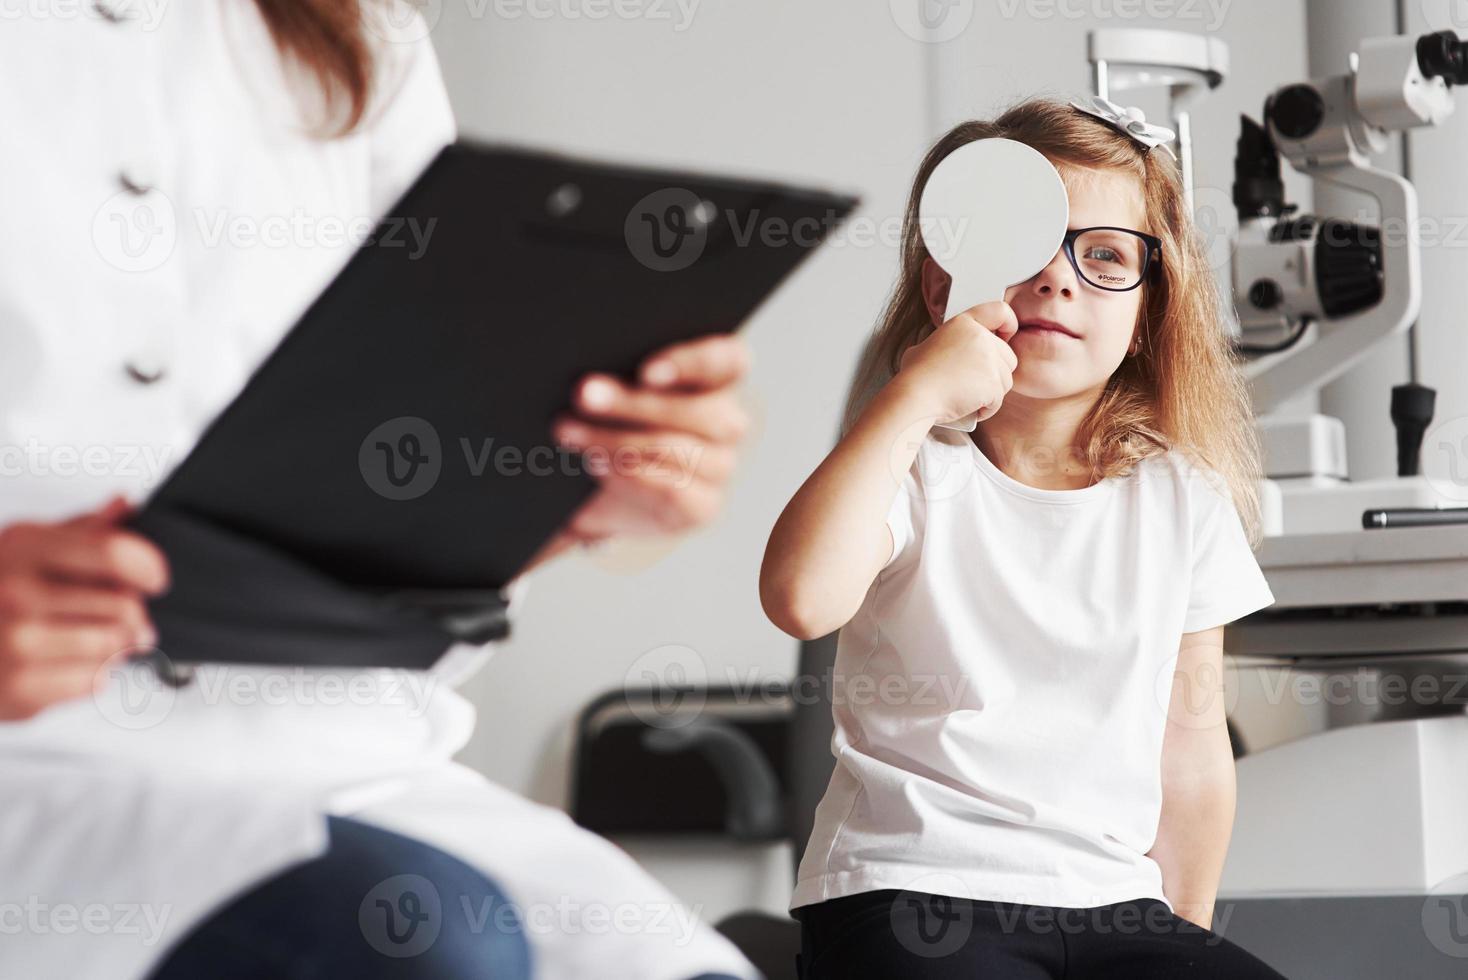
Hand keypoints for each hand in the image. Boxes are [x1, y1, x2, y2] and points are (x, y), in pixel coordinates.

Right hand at [0, 496, 168, 720]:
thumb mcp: (23, 546)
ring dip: (118, 646)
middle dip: (134, 614)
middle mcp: (16, 592)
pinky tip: (66, 661)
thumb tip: (125, 505)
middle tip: (126, 618)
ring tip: (97, 639)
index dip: (149, 568)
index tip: (155, 578)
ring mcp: (17, 642)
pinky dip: (93, 675)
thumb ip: (80, 529)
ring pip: (116, 646)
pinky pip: (96, 681)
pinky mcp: (19, 689)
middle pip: (124, 606)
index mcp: (21, 547)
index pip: (115, 554)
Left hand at [540, 334, 749, 555]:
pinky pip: (673, 490)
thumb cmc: (613, 423)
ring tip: (572, 434)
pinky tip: (598, 465)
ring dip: (618, 441)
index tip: (645, 372)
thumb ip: (617, 375)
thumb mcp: (616, 393)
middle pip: (700, 410)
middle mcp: (728, 423)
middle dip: (635, 404)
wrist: (604, 492)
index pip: (728, 360)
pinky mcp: (704, 506)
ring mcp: (721, 467)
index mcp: (718, 379)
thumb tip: (591, 379)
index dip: (693, 363)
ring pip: (679, 450)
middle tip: (584, 395)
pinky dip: (630, 476)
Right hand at [894, 301, 1017, 423]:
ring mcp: (988, 360)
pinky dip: (985, 408)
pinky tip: (968, 407)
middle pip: (1008, 355)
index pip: (1000, 311)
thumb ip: (946, 344)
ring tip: (966, 397)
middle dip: (995, 373)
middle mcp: (980, 337)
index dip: (1008, 325)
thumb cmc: (914, 376)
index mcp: (964, 323)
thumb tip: (943, 352)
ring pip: (1005, 380)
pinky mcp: (993, 383)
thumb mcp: (925, 346)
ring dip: (990, 393)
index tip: (1005, 337)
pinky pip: (998, 400)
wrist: (913, 396)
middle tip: (973, 383)